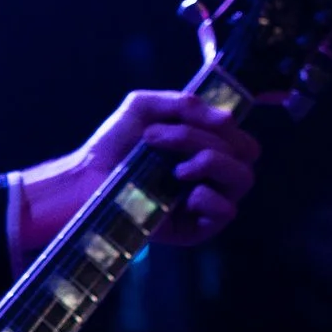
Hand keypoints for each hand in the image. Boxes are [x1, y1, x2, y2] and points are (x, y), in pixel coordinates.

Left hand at [12, 91, 260, 254]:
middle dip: (205, 139)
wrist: (85, 179)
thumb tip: (227, 118)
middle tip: (159, 139)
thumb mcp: (144, 108)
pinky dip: (208, 196)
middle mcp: (210, 174)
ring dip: (210, 161)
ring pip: (242, 178)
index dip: (231, 125)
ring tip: (175, 168)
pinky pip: (227, 212)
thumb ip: (184, 103)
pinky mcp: (195, 228)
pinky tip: (182, 192)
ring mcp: (205, 202)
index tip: (198, 118)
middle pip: (246, 152)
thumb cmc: (112, 145)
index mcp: (205, 147)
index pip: (242, 137)